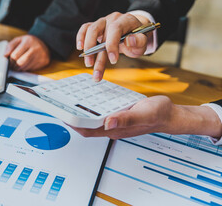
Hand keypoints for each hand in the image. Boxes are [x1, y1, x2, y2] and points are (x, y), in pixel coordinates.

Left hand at [4, 35, 50, 70]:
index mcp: (28, 41)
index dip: (10, 60)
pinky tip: (26, 64)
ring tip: (18, 64)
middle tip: (13, 65)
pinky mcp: (43, 62)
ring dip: (19, 68)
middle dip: (14, 65)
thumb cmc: (29, 42)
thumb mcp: (19, 40)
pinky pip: (31, 69)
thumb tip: (5, 55)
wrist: (45, 44)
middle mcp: (35, 48)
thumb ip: (10, 46)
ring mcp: (40, 56)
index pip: (15, 55)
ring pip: (25, 68)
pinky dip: (26, 68)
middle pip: (20, 63)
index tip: (9, 60)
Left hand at [70, 96, 221, 139]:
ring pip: (91, 118)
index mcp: (114, 129)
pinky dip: (90, 106)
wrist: (168, 114)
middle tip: (58, 104)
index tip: (60, 115)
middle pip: (85, 124)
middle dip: (71, 117)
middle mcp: (110, 126)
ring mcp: (113, 121)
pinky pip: (99, 112)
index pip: (86, 129)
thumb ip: (126, 119)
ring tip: (67, 100)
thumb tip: (107, 122)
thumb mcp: (143, 114)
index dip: (71, 124)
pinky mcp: (116, 115)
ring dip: (79, 112)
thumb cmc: (157, 115)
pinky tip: (88, 97)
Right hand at [76, 12, 151, 81]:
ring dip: (87, 47)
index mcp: (126, 20)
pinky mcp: (96, 26)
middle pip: (99, 30)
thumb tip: (129, 40)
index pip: (116, 29)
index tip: (113, 61)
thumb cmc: (137, 39)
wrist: (134, 33)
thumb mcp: (143, 42)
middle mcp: (113, 18)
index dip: (112, 45)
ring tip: (88, 63)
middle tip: (92, 66)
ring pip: (90, 30)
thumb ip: (139, 42)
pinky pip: (85, 28)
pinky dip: (81, 37)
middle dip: (94, 50)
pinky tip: (80, 48)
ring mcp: (103, 21)